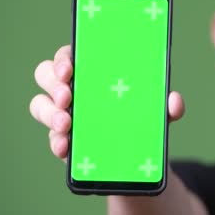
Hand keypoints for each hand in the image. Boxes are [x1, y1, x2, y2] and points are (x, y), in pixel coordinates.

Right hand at [29, 44, 184, 160]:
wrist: (139, 160)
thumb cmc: (143, 120)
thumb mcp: (159, 112)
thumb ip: (168, 105)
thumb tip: (174, 101)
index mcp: (94, 72)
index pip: (70, 54)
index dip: (64, 57)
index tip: (70, 67)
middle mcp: (73, 89)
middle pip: (46, 75)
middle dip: (53, 82)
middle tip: (68, 95)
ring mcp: (64, 115)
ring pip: (40, 105)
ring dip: (50, 113)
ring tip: (67, 124)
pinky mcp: (64, 140)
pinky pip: (52, 138)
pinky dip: (56, 142)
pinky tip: (65, 147)